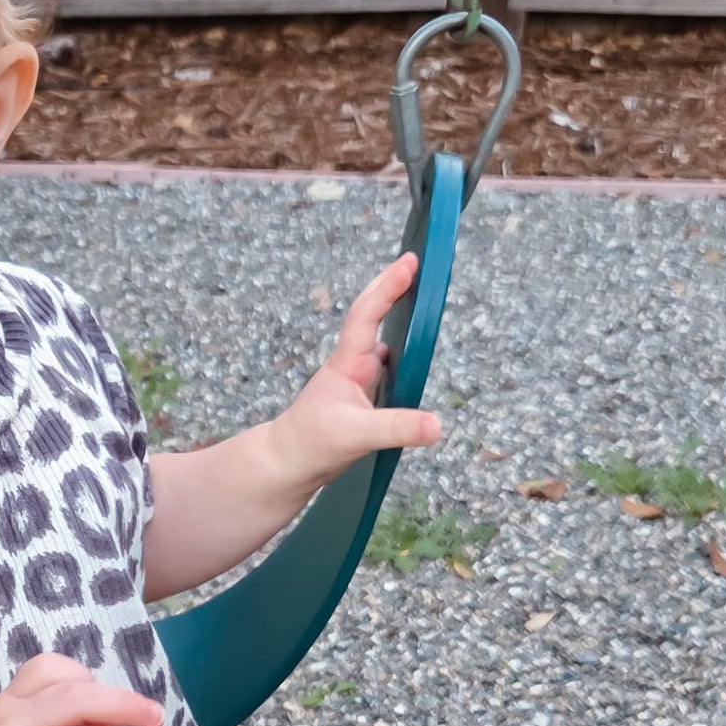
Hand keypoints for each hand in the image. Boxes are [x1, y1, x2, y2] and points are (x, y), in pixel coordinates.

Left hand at [268, 251, 441, 497]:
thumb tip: (438, 426)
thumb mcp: (355, 435)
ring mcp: (357, 380)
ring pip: (380, 337)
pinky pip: (387, 365)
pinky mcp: (364, 398)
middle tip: (415, 260)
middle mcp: (352, 365)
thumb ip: (397, 428)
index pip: (367, 316)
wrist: (288, 465)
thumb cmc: (310, 444)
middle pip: (370, 315)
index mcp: (347, 363)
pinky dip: (401, 351)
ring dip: (395, 315)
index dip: (388, 288)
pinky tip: (415, 349)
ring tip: (420, 294)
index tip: (410, 263)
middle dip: (389, 286)